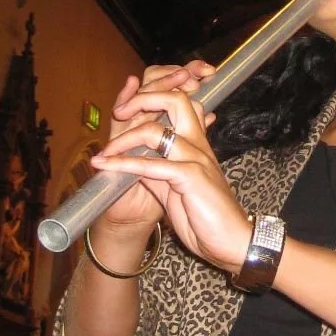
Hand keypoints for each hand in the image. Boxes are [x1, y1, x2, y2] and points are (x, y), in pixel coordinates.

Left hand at [89, 60, 215, 236]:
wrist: (231, 241)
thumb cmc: (207, 216)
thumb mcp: (175, 187)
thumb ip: (156, 169)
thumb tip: (132, 160)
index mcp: (196, 141)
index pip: (179, 100)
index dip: (153, 94)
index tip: (126, 106)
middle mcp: (197, 143)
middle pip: (174, 99)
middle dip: (142, 99)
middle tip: (119, 112)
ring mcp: (196, 158)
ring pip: (155, 130)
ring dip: (123, 139)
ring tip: (104, 151)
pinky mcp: (191, 177)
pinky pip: (151, 165)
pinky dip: (123, 164)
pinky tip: (105, 166)